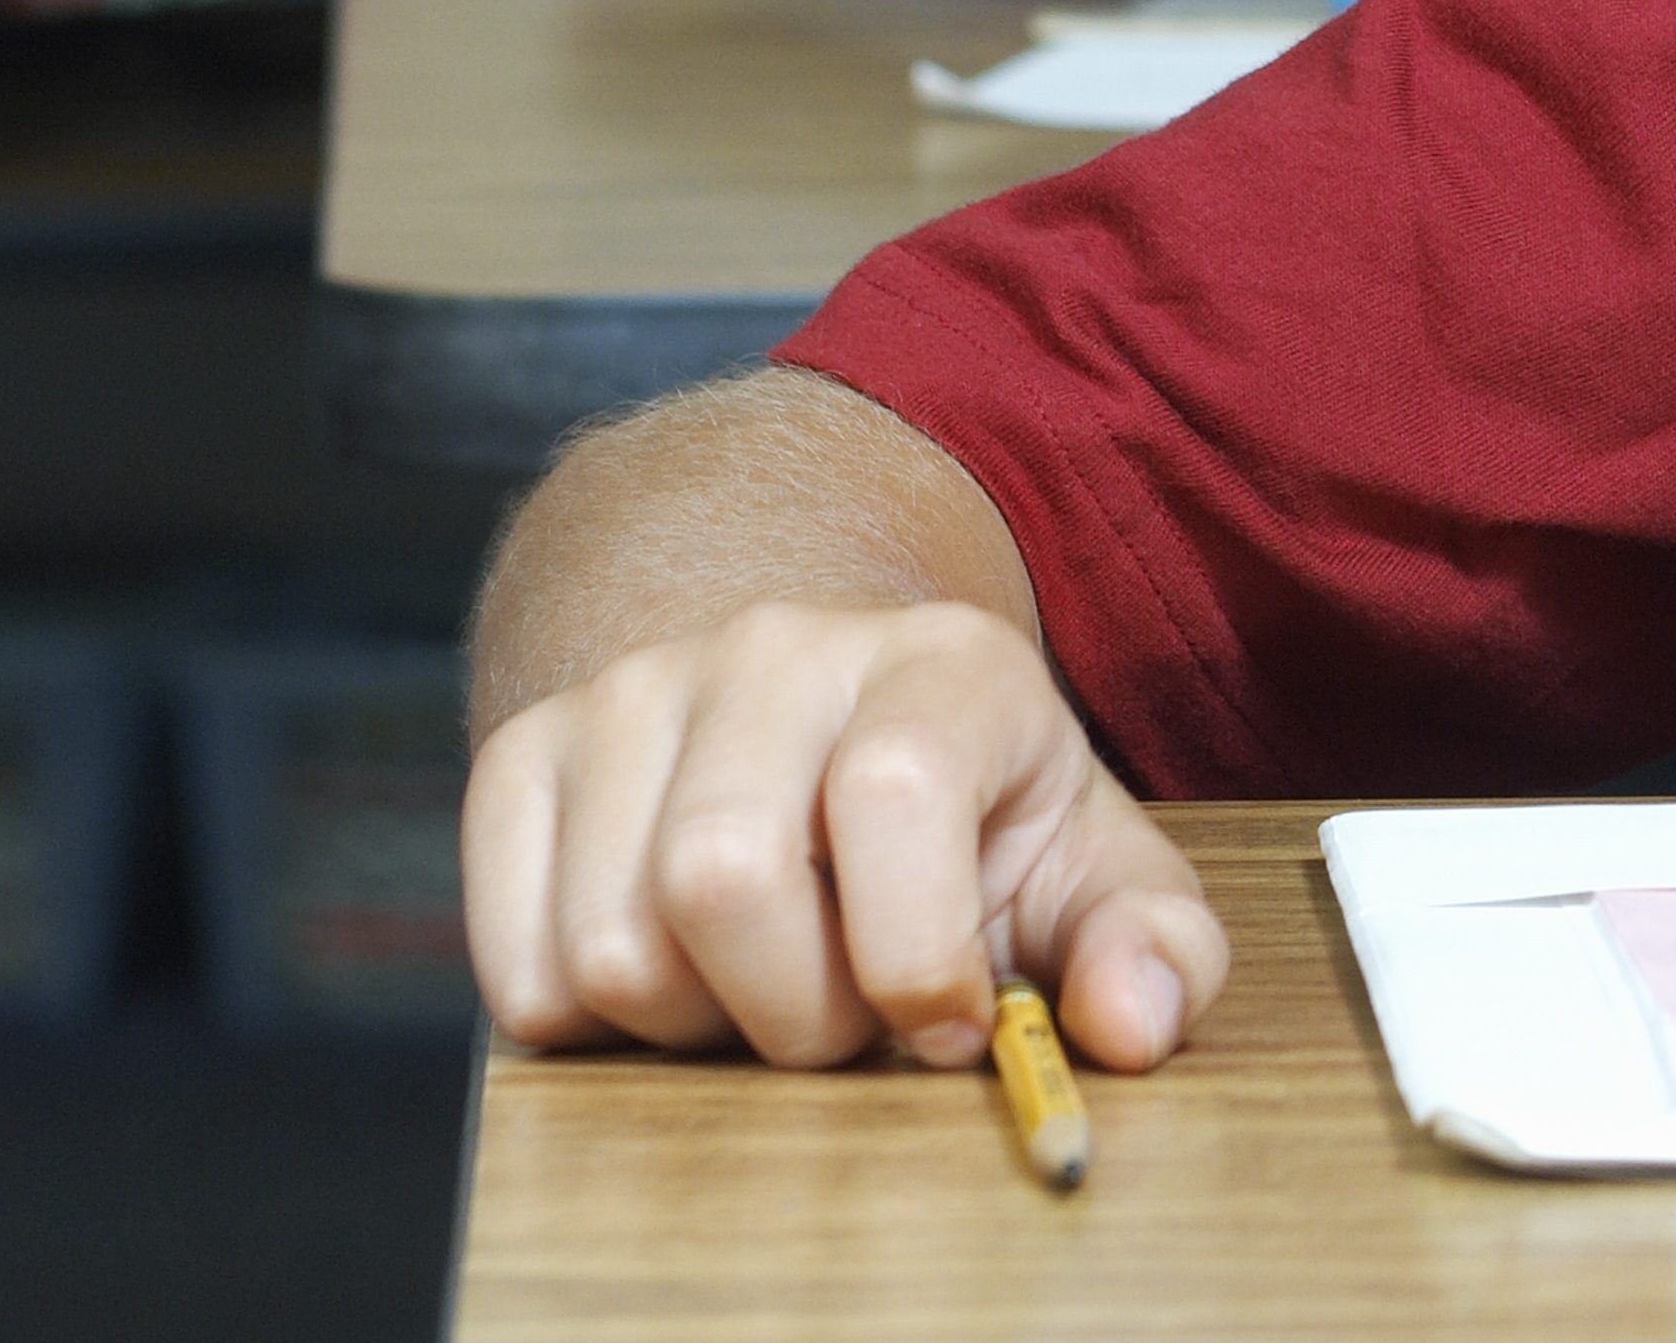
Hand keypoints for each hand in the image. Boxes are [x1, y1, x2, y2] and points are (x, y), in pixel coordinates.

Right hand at [461, 600, 1226, 1071]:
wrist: (823, 720)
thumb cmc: (975, 823)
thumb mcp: (1092, 873)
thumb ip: (1154, 950)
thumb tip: (1132, 1026)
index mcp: (945, 662)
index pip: (891, 792)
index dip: (914, 953)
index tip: (945, 1021)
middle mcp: (778, 648)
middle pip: (721, 878)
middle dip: (795, 1014)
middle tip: (846, 1018)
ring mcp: (633, 691)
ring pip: (612, 942)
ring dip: (696, 1027)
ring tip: (765, 986)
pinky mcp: (524, 756)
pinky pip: (521, 970)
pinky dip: (597, 1026)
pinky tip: (679, 977)